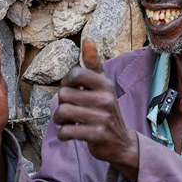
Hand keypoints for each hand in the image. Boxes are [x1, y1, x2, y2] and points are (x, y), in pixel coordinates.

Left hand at [54, 39, 138, 173]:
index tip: (73, 91)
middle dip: (61, 105)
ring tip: (69, 122)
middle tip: (71, 111)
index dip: (66, 83)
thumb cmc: (106, 110)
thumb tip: (88, 40)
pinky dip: (63, 134)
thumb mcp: (103, 85)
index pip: (74, 74)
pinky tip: (70, 134)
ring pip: (63, 112)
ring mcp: (103, 117)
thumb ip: (93, 64)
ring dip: (60, 120)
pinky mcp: (97, 135)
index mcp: (105, 84)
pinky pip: (66, 131)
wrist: (121, 142)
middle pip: (63, 95)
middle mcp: (106, 99)